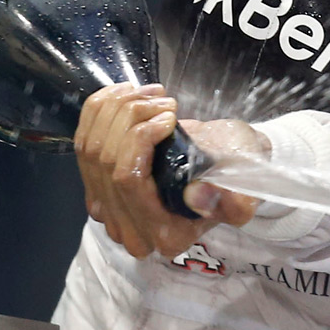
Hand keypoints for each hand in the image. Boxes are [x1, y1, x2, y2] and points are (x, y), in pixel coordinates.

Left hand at [74, 83, 264, 259]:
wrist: (223, 159)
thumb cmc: (235, 168)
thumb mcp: (247, 185)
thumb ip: (233, 200)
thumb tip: (198, 197)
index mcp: (166, 235)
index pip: (129, 181)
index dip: (140, 139)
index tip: (170, 115)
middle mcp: (131, 230)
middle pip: (104, 162)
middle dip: (130, 116)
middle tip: (164, 99)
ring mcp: (109, 210)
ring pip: (89, 149)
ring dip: (116, 110)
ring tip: (150, 95)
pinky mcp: (97, 187)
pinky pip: (82, 143)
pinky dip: (100, 112)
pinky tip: (125, 96)